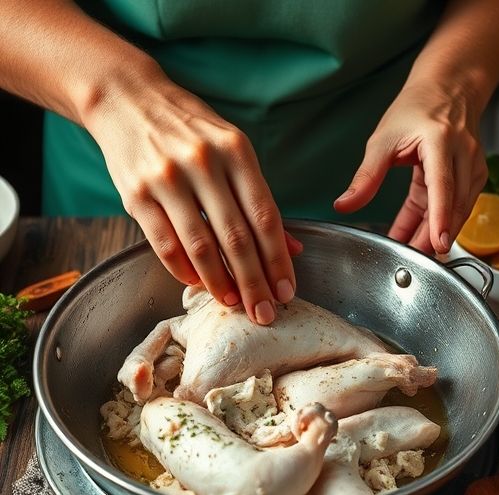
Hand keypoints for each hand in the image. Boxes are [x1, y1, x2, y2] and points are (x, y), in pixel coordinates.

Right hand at [83, 73, 299, 324]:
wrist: (127, 99)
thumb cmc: (191, 130)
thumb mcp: (234, 150)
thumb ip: (260, 199)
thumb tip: (292, 248)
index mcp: (237, 152)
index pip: (265, 217)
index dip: (278, 260)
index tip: (288, 290)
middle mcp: (204, 164)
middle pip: (237, 237)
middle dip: (254, 282)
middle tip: (265, 312)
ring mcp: (167, 179)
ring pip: (201, 246)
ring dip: (220, 283)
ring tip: (235, 304)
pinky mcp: (135, 194)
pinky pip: (164, 243)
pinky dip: (184, 270)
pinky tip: (199, 285)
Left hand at [334, 79, 486, 253]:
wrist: (448, 88)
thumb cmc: (417, 108)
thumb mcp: (382, 139)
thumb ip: (366, 176)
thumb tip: (345, 205)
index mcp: (440, 141)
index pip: (442, 186)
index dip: (440, 217)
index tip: (438, 242)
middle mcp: (464, 154)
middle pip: (455, 205)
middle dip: (435, 235)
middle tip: (414, 258)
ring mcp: (475, 166)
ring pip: (460, 210)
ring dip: (436, 231)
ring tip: (413, 249)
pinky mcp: (476, 175)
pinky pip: (459, 205)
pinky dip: (440, 220)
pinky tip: (421, 232)